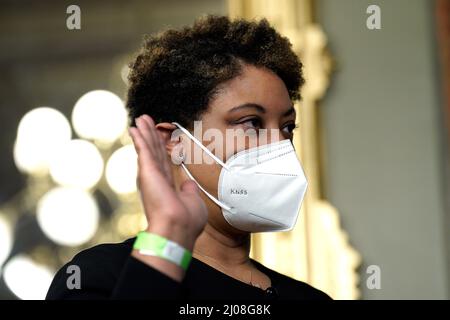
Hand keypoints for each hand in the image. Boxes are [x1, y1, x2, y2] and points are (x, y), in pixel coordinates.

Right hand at [129, 115, 207, 250]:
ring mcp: (151, 175)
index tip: (158, 136)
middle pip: (154, 151)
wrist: (178, 228)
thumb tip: (189, 184)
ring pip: (148, 148)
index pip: (163, 162)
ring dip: (144, 132)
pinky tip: (135, 127)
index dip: (160, 147)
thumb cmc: (187, 222)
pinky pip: (144, 150)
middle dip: (150, 135)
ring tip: (141, 119)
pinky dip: (139, 138)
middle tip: (145, 121)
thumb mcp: (193, 202)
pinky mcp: (148, 171)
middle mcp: (157, 179)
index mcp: (167, 186)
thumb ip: (189, 191)